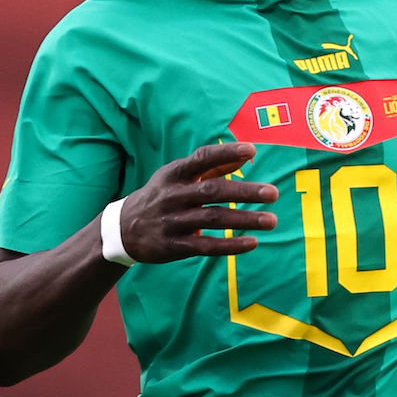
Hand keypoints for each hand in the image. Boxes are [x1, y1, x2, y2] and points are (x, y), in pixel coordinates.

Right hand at [117, 141, 278, 263]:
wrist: (123, 229)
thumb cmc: (161, 196)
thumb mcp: (178, 177)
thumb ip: (213, 166)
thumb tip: (246, 155)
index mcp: (174, 174)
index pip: (201, 159)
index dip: (226, 153)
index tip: (252, 150)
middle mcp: (172, 195)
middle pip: (212, 191)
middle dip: (244, 192)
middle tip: (273, 193)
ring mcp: (171, 222)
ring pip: (213, 219)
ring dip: (244, 220)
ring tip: (271, 221)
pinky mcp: (172, 246)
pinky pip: (205, 246)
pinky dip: (230, 245)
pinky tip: (252, 242)